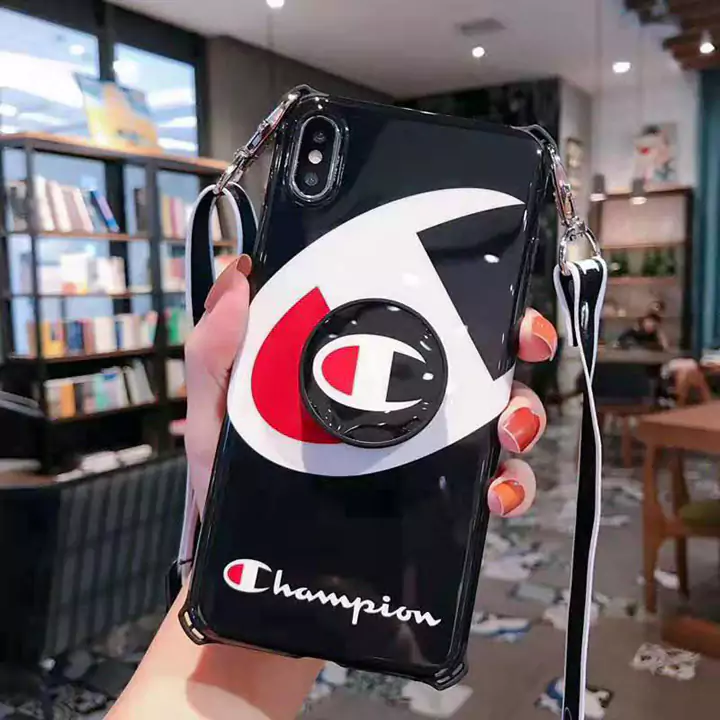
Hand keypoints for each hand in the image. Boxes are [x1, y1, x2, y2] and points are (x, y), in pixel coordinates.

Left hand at [185, 255, 557, 519]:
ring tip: (508, 433)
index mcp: (357, 368)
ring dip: (522, 418)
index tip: (491, 296)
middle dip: (516, 348)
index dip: (462, 298)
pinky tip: (496, 495)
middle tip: (523, 351)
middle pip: (476, 363)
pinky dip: (511, 485)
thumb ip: (217, 352)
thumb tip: (240, 279)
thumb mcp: (218, 415)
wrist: (254, 581)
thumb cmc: (233, 487)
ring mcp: (424, 454)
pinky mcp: (439, 504)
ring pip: (498, 421)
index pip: (416, 318)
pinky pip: (492, 486)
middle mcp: (402, 404)